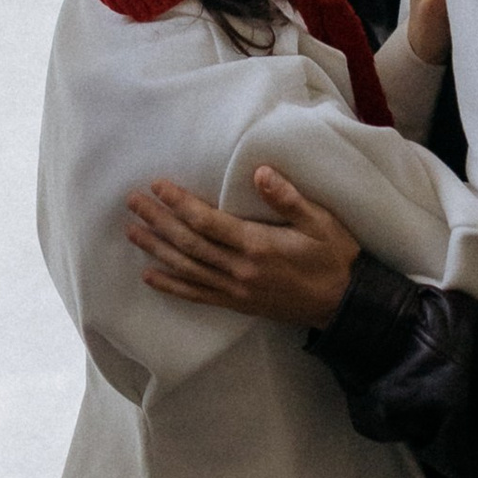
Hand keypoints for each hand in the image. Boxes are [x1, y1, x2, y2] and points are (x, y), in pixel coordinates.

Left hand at [126, 168, 360, 327]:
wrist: (345, 304)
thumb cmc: (335, 257)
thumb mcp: (321, 222)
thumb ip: (289, 199)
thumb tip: (260, 172)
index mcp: (258, 246)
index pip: (208, 222)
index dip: (180, 203)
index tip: (158, 186)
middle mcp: (240, 270)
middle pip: (189, 244)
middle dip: (158, 221)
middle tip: (132, 202)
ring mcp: (236, 290)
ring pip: (187, 269)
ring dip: (157, 249)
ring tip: (132, 232)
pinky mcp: (237, 303)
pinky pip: (197, 295)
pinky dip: (171, 286)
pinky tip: (150, 276)